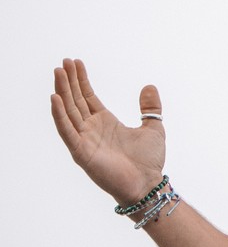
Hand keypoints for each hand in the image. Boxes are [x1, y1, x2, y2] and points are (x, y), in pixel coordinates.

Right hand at [50, 59, 167, 205]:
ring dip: (61, 92)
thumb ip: (150, 108)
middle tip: (63, 62)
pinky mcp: (81, 152)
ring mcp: (84, 140)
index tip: (75, 62)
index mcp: (105, 122)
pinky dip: (59, 115)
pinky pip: (67, 131)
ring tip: (57, 73)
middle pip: (75, 100)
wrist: (148, 184)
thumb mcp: (153, 128)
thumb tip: (149, 86)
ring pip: (68, 111)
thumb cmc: (148, 161)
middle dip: (68, 81)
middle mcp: (91, 129)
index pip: (87, 96)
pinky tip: (55, 99)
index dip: (80, 80)